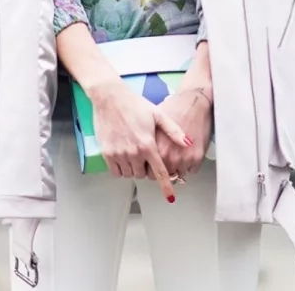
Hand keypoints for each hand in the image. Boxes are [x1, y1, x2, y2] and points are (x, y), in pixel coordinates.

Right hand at [90, 80, 190, 201]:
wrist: (110, 97)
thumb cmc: (134, 104)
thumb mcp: (157, 114)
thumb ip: (173, 131)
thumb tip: (188, 143)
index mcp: (147, 144)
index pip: (159, 172)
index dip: (166, 186)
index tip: (170, 197)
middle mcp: (133, 152)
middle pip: (143, 175)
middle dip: (146, 168)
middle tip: (144, 154)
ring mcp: (118, 154)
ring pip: (129, 174)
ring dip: (133, 169)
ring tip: (133, 152)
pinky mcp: (106, 153)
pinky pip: (116, 172)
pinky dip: (121, 169)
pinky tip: (123, 156)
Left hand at [149, 88, 212, 180]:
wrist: (193, 101)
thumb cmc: (174, 107)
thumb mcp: (153, 122)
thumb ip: (146, 141)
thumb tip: (138, 153)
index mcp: (155, 147)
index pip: (147, 171)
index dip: (148, 168)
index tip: (150, 164)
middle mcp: (168, 156)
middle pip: (161, 175)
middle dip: (161, 169)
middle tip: (164, 159)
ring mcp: (184, 159)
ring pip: (177, 175)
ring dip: (176, 169)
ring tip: (176, 155)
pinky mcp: (197, 158)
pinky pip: (191, 171)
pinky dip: (189, 165)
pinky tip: (187, 152)